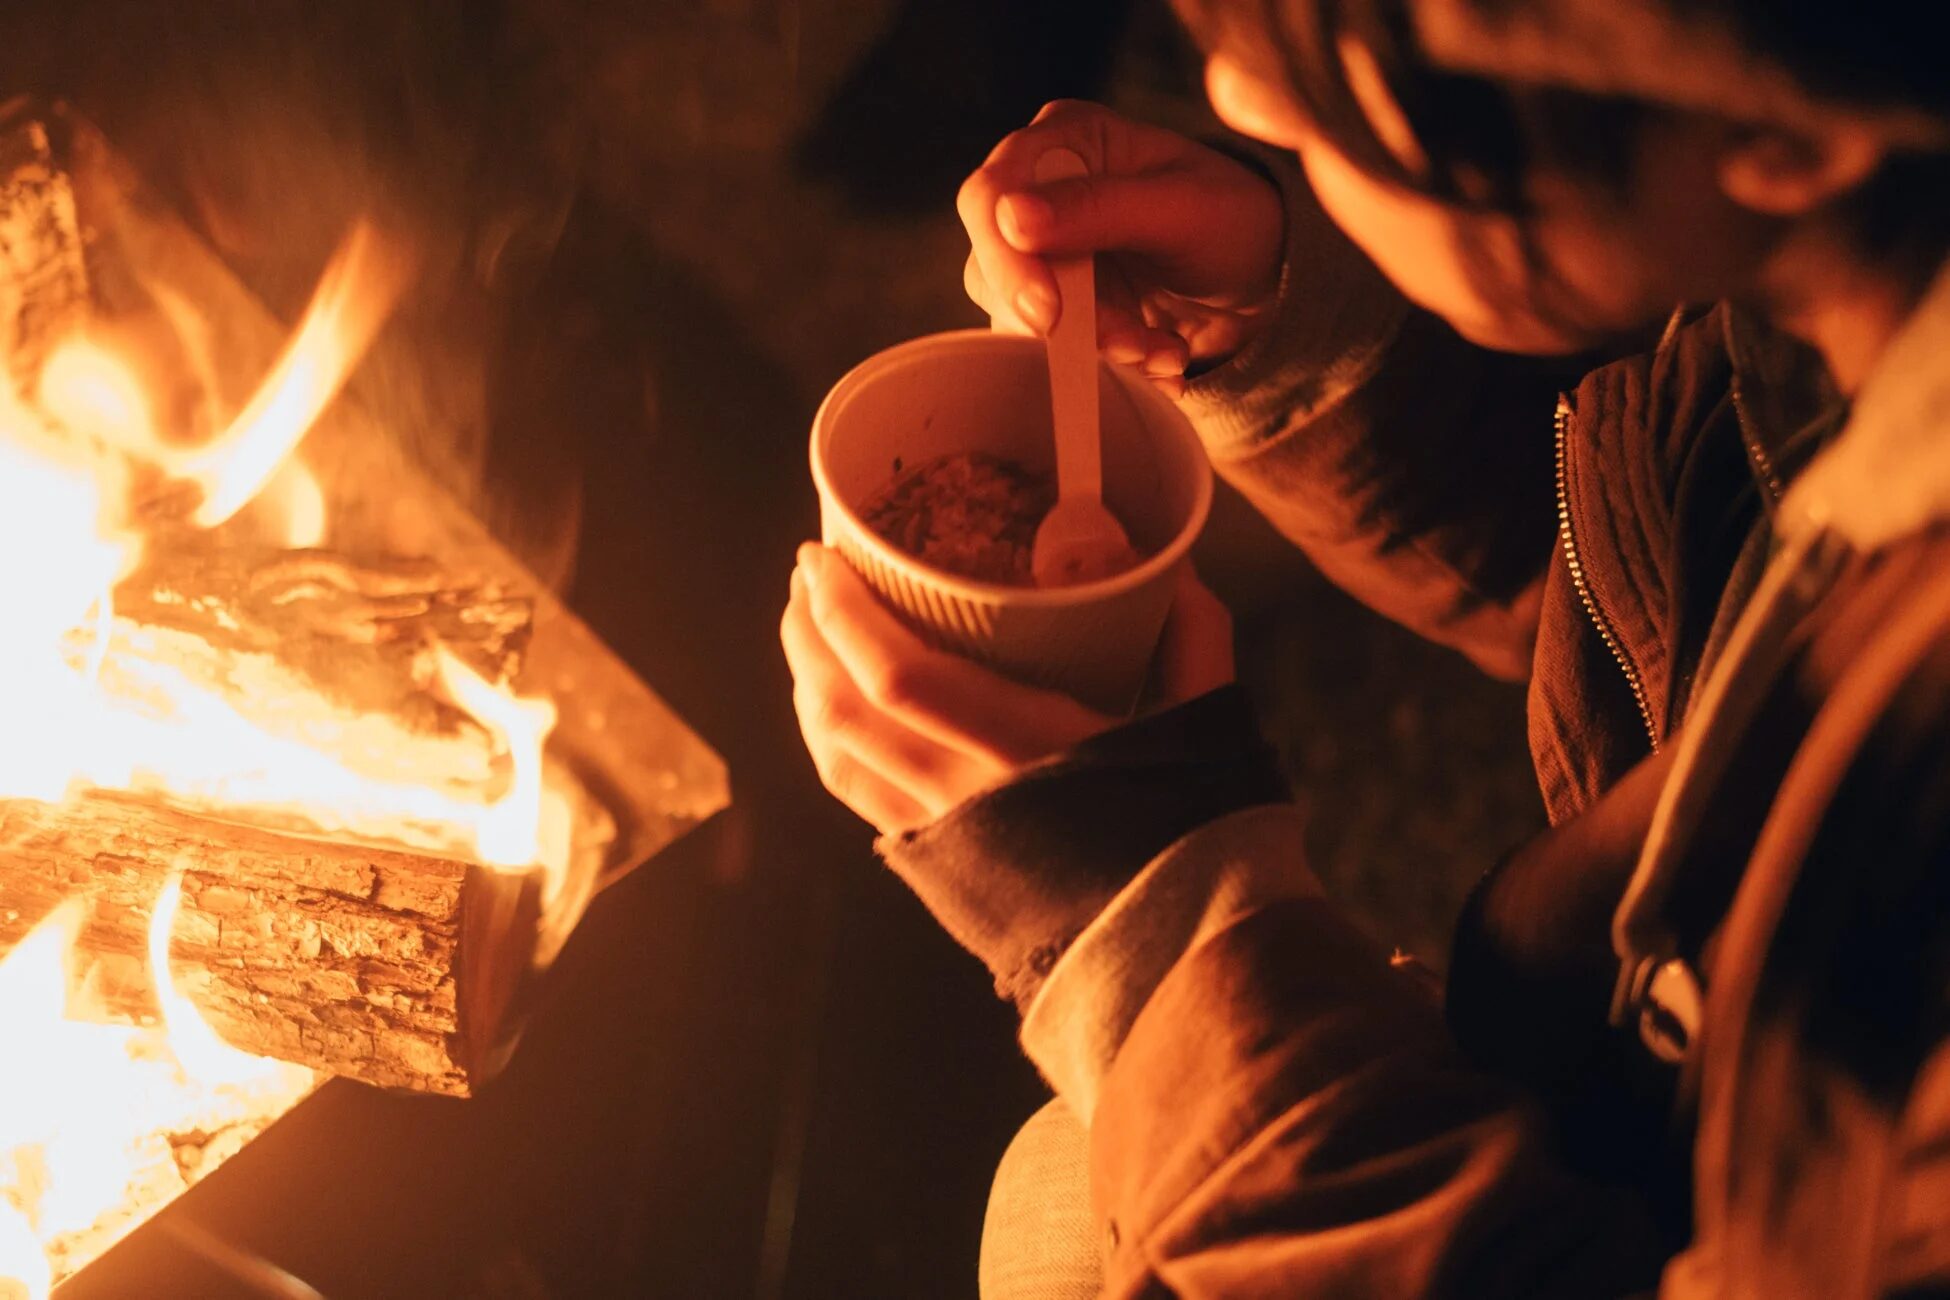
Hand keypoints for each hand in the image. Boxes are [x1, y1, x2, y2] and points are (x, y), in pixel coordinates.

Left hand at [781, 543, 1235, 833]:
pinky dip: (828, 736)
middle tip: (809, 573)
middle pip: (841, 711)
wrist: (1188, 951)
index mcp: (1025, 750)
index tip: (823, 555)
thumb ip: (1191, 633)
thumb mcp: (1208, 720)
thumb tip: (1176, 560)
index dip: (844, 613)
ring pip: (835, 753)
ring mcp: (942, 835)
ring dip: (806, 681)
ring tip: (809, 628)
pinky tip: (833, 705)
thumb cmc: (1200, 831)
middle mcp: (963, 795)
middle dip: (808, 633)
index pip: (897, 676)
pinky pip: (854, 790)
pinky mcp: (938, 863)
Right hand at [958, 100, 1285, 395]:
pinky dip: (1106, 364)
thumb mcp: (1182, 207)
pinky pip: (1052, 348)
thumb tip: (1011, 216)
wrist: (1260, 272)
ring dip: (1093, 348)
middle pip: (992, 265)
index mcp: (1066, 141)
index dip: (1007, 260)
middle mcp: (1040, 192)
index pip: (991, 195)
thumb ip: (1099, 207)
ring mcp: (1044, 252)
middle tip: (1127, 346)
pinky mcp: (1057, 302)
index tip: (1048, 314)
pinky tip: (1160, 357)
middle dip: (1062, 320)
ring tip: (1161, 350)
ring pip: (1019, 316)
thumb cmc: (1231, 217)